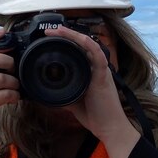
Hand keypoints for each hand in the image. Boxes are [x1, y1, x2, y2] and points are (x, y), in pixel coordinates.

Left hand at [46, 25, 139, 157]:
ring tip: (58, 30)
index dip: (65, 42)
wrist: (109, 128)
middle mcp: (96, 68)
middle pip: (82, 44)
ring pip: (89, 45)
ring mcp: (100, 70)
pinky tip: (81, 39)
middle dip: (66, 35)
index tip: (50, 38)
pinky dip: (89, 46)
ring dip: (73, 36)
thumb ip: (64, 93)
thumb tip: (48, 92)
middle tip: (49, 31)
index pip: (77, 51)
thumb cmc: (96, 115)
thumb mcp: (74, 101)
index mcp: (90, 71)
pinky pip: (98, 57)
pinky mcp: (104, 77)